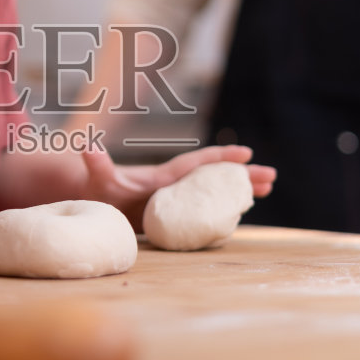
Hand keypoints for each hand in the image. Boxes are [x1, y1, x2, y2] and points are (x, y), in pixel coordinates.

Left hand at [80, 145, 275, 229]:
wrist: (93, 198)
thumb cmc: (96, 190)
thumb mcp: (98, 180)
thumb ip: (96, 164)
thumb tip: (87, 145)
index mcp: (163, 176)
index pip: (196, 164)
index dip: (220, 158)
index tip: (247, 154)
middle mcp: (173, 185)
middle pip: (213, 177)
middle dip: (241, 175)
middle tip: (272, 176)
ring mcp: (174, 199)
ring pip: (213, 191)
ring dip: (238, 189)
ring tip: (266, 190)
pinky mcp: (172, 214)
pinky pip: (204, 208)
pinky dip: (223, 207)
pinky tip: (239, 212)